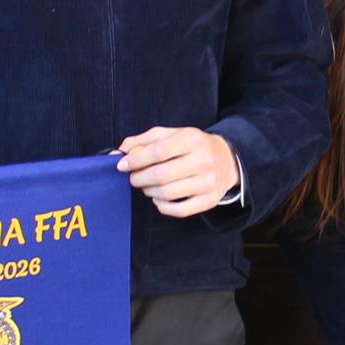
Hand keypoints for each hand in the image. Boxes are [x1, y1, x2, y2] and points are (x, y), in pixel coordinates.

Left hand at [117, 126, 239, 217]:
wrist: (226, 159)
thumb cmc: (191, 146)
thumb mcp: (170, 135)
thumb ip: (143, 141)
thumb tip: (119, 153)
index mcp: (192, 139)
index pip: (158, 151)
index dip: (135, 160)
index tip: (122, 165)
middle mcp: (203, 160)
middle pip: (160, 175)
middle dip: (139, 178)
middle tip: (134, 178)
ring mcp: (207, 182)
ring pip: (167, 193)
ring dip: (149, 191)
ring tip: (147, 186)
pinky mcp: (209, 200)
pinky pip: (179, 210)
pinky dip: (163, 206)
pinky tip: (159, 198)